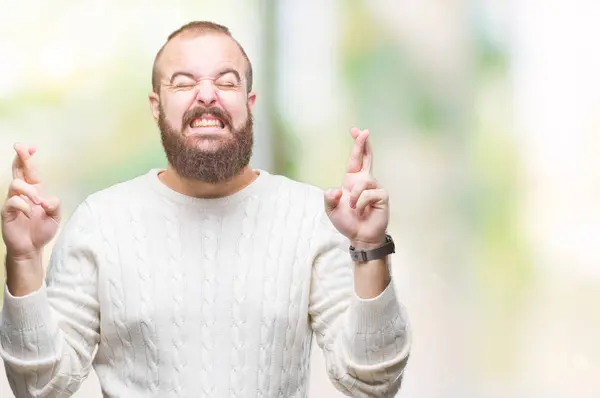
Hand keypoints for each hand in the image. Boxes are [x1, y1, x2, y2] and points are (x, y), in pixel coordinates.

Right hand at [1, 143, 60, 259]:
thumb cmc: (41, 230)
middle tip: (20, 147)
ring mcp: (13, 201)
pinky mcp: (7, 211)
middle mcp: (22, 193)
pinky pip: (12, 201)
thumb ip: (55, 204)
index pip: (30, 171)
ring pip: (16, 183)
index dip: (29, 159)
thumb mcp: (55, 216)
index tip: (31, 148)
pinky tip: (29, 214)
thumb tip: (46, 198)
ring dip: (29, 191)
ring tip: (38, 203)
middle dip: (19, 157)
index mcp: (34, 191)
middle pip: (18, 170)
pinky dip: (24, 206)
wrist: (31, 248)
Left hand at [324, 128, 388, 248]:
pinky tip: (361, 212)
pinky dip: (360, 204)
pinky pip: (368, 194)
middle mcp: (365, 181)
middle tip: (364, 132)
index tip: (356, 130)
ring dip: (354, 197)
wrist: (360, 236)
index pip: (355, 159)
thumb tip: (336, 190)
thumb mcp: (331, 210)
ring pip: (362, 183)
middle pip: (367, 158)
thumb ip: (329, 198)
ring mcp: (375, 188)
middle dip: (364, 144)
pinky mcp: (382, 196)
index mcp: (352, 181)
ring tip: (353, 208)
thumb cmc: (347, 222)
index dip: (357, 145)